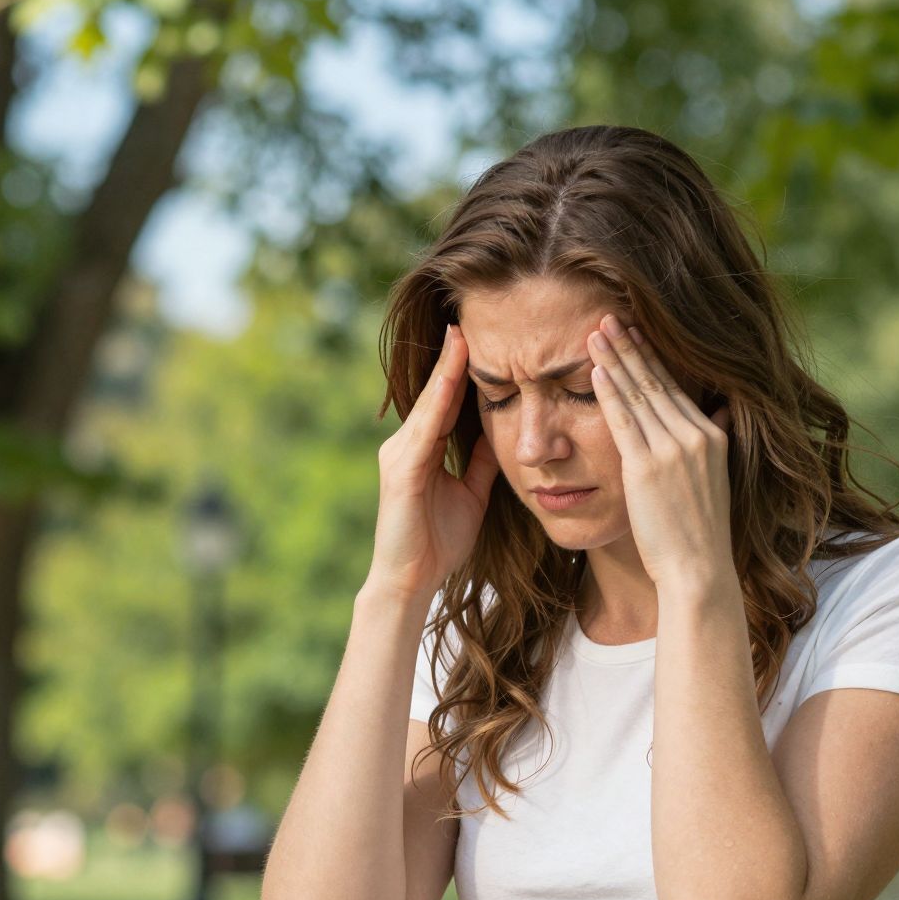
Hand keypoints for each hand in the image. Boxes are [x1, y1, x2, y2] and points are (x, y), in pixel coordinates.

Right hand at [368, 322, 501, 601]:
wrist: (410, 582)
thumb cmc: (437, 543)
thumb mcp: (471, 494)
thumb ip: (480, 463)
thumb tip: (498, 433)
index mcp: (422, 450)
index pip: (447, 401)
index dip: (463, 370)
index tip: (484, 338)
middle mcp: (405, 445)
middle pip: (435, 393)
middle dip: (453, 357)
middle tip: (469, 317)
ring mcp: (399, 455)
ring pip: (429, 403)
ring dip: (447, 369)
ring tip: (463, 334)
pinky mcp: (402, 471)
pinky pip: (426, 428)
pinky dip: (439, 400)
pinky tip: (454, 377)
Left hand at [587, 313, 732, 592]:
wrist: (699, 569)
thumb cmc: (699, 533)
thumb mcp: (715, 479)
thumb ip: (714, 439)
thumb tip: (720, 407)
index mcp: (712, 436)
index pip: (675, 387)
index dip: (652, 358)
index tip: (635, 333)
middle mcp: (695, 435)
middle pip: (656, 381)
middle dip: (630, 347)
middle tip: (609, 317)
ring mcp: (671, 449)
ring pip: (638, 394)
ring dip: (614, 360)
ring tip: (595, 333)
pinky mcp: (646, 467)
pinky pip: (623, 420)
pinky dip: (609, 392)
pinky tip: (595, 370)